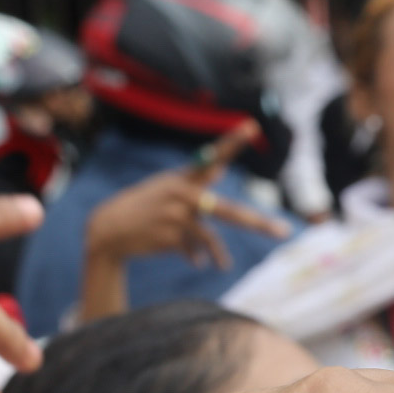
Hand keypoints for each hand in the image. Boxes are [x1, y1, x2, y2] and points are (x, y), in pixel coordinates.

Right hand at [80, 122, 291, 319]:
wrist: (108, 230)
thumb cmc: (143, 206)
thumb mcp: (166, 188)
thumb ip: (195, 181)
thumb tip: (220, 167)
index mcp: (183, 177)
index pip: (212, 156)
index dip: (232, 142)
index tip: (251, 125)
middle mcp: (183, 193)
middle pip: (229, 211)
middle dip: (258, 224)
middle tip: (285, 234)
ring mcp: (177, 215)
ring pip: (211, 238)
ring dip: (218, 255)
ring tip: (223, 266)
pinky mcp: (171, 236)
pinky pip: (195, 249)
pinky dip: (197, 256)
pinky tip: (198, 262)